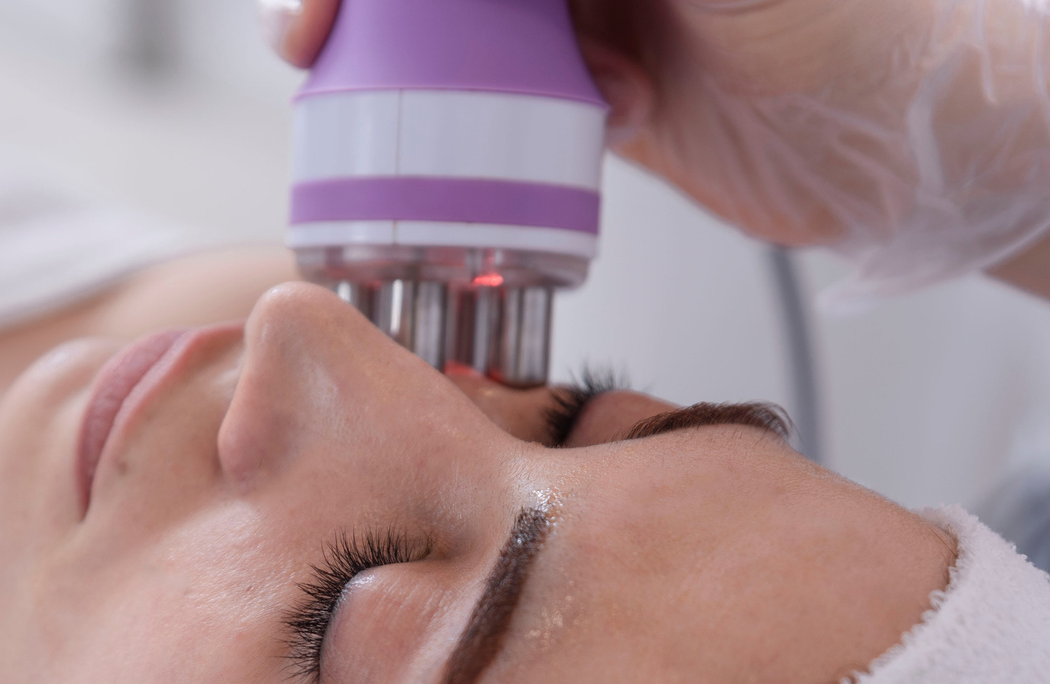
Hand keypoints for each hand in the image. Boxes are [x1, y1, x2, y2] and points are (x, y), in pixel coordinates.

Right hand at [260, 0, 1049, 302]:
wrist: (899, 145)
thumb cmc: (849, 22)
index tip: (325, 8)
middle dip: (364, 7)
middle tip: (309, 46)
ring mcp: (585, 13)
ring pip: (451, 29)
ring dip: (404, 69)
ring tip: (367, 103)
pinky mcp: (592, 91)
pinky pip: (498, 101)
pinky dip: (485, 126)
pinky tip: (534, 133)